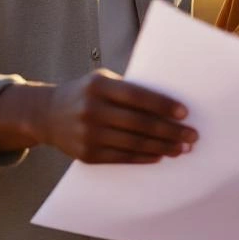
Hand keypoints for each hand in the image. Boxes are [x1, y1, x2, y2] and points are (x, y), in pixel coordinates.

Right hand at [0, 71, 197, 163]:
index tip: (184, 113)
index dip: (163, 105)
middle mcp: (92, 110)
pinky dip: (143, 157)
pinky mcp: (87, 154)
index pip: (137, 97)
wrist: (47, 114)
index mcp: (98, 86)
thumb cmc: (85, 94)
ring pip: (133, 144)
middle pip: (139, 124)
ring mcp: (88, 134)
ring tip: (181, 148)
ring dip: (162, 147)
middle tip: (191, 136)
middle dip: (170, 131)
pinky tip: (159, 155)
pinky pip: (122, 158)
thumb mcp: (101, 81)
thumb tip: (168, 106)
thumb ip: (128, 90)